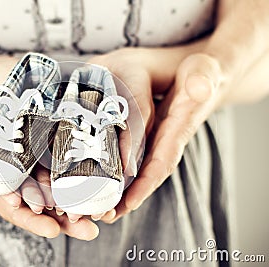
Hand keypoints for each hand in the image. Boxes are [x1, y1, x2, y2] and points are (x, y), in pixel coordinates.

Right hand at [0, 60, 99, 239]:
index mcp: (2, 188)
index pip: (17, 210)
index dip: (33, 220)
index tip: (52, 228)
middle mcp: (25, 180)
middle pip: (48, 204)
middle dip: (68, 218)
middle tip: (90, 227)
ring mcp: (42, 163)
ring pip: (65, 185)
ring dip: (84, 198)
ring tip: (104, 209)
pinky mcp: (56, 144)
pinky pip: (73, 158)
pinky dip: (87, 166)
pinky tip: (105, 173)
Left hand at [86, 45, 220, 222]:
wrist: (207, 74)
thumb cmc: (204, 72)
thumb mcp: (204, 70)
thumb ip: (203, 78)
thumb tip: (199, 88)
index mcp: (179, 129)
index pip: (163, 162)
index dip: (145, 184)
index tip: (127, 203)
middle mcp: (168, 141)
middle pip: (148, 175)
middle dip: (128, 197)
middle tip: (102, 215)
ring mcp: (159, 140)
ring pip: (140, 171)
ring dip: (122, 191)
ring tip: (97, 209)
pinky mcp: (151, 136)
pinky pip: (135, 158)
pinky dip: (121, 173)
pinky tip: (102, 182)